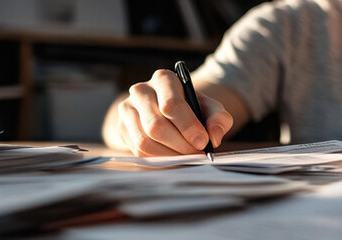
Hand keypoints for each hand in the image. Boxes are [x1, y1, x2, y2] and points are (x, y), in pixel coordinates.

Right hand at [113, 70, 232, 156]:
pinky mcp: (122, 128)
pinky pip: (138, 151)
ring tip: (187, 156)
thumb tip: (214, 137)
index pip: (171, 104)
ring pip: (144, 141)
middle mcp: (141, 90)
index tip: (203, 142)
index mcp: (163, 79)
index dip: (188, 127)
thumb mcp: (211, 109)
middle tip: (197, 153)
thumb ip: (219, 119)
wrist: (171, 112)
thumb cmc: (193, 109)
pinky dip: (159, 159)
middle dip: (180, 145)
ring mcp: (127, 109)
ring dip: (169, 155)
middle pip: (156, 126)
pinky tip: (173, 157)